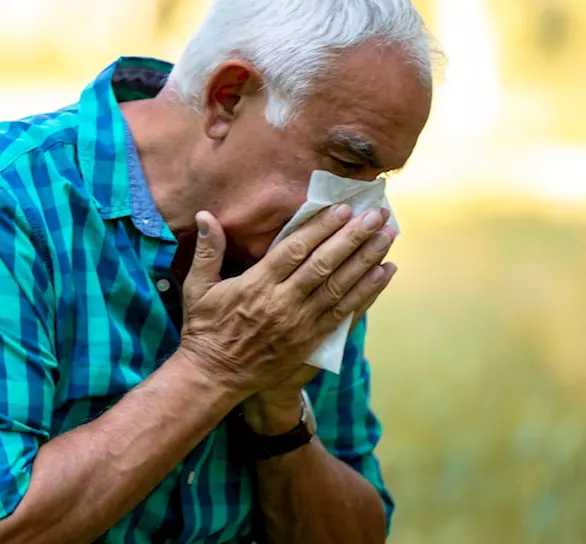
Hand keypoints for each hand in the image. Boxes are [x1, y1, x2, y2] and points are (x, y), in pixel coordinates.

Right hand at [175, 204, 396, 404]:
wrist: (216, 376)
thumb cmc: (206, 328)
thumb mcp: (198, 287)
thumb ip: (207, 250)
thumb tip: (205, 216)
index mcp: (257, 285)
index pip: (295, 250)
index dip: (321, 228)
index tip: (342, 208)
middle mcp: (283, 303)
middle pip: (324, 265)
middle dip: (352, 237)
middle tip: (376, 215)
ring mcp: (300, 324)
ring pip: (340, 286)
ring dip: (366, 260)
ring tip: (388, 236)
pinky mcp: (311, 340)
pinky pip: (345, 313)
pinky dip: (367, 292)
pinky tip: (384, 273)